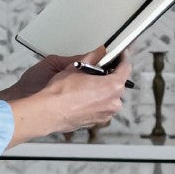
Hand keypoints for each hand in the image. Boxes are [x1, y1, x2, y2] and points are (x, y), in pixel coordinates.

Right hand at [6, 47, 131, 142]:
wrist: (48, 112)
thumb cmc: (61, 93)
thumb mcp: (77, 68)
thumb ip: (92, 58)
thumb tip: (98, 52)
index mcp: (112, 87)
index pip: (126, 69)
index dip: (123, 59)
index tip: (120, 55)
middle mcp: (113, 103)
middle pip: (117, 84)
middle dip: (109, 76)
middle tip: (97, 70)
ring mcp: (105, 114)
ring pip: (108, 97)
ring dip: (101, 90)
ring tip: (86, 85)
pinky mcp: (96, 122)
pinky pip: (100, 108)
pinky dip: (95, 102)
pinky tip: (82, 97)